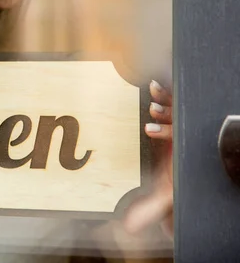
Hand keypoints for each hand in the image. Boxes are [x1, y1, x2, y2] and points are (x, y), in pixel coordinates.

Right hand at [123, 80, 172, 237]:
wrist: (181, 181)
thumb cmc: (172, 189)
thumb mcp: (161, 199)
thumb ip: (146, 211)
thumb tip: (127, 225)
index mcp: (184, 157)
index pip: (178, 141)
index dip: (165, 133)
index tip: (149, 129)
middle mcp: (186, 142)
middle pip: (181, 122)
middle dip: (166, 115)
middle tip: (153, 110)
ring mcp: (183, 132)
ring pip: (180, 111)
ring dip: (167, 100)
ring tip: (155, 91)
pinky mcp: (176, 124)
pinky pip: (175, 107)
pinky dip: (166, 96)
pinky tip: (156, 87)